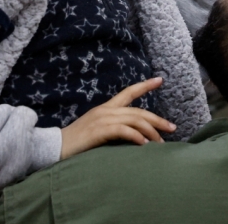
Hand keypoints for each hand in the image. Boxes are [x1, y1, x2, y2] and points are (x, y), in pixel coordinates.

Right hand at [59, 77, 174, 158]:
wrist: (55, 147)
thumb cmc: (77, 142)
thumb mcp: (97, 130)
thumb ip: (113, 128)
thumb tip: (134, 135)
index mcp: (106, 107)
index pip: (128, 92)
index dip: (145, 86)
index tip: (160, 80)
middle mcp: (106, 110)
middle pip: (138, 111)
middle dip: (157, 119)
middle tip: (172, 127)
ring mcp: (103, 119)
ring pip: (135, 120)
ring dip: (151, 131)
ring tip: (161, 142)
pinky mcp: (99, 131)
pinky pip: (124, 131)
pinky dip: (136, 137)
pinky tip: (144, 144)